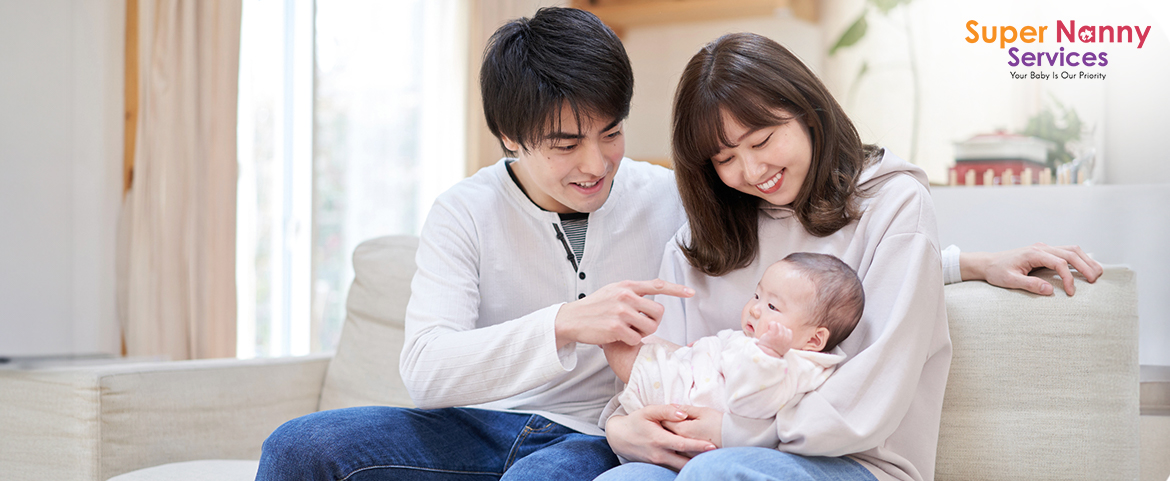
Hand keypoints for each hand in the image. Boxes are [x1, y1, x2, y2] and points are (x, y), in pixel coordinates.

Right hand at [555, 279, 692, 347]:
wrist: (572, 319)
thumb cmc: (594, 307)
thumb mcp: (613, 291)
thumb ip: (633, 291)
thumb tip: (655, 291)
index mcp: (627, 286)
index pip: (657, 285)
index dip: (676, 289)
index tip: (691, 292)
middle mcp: (626, 297)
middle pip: (659, 312)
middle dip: (654, 322)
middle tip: (640, 325)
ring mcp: (621, 312)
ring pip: (650, 327)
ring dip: (643, 333)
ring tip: (628, 330)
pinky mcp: (616, 328)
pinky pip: (637, 339)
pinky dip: (631, 341)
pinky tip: (619, 337)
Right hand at [605, 405, 716, 470]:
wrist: (619, 437)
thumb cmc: (635, 421)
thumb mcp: (648, 411)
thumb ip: (666, 410)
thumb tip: (683, 413)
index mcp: (659, 439)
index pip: (682, 445)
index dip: (698, 446)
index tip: (713, 446)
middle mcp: (659, 454)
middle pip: (684, 462)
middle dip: (701, 461)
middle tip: (717, 455)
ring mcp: (658, 462)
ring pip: (680, 467)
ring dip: (694, 464)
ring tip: (709, 459)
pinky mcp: (658, 465)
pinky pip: (674, 467)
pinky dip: (685, 465)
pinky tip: (695, 461)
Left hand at [755, 321, 792, 357]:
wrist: (766, 354)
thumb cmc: (773, 350)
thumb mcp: (783, 346)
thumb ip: (785, 339)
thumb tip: (784, 330)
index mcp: (789, 341)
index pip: (788, 330)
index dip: (782, 332)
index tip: (777, 337)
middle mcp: (786, 338)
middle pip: (783, 327)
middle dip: (777, 330)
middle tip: (772, 337)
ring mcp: (780, 335)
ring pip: (778, 324)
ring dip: (773, 328)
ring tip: (770, 335)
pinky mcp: (773, 334)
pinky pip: (773, 323)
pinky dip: (770, 324)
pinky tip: (768, 328)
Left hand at [961, 243, 1103, 295]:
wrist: (987, 263)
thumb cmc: (997, 272)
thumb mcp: (1009, 280)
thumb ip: (1029, 285)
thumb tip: (1050, 290)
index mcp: (1033, 253)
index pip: (1059, 263)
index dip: (1068, 278)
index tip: (1070, 292)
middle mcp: (1041, 247)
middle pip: (1070, 252)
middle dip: (1085, 266)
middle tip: (1095, 281)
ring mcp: (1043, 248)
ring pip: (1071, 249)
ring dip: (1085, 260)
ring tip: (1097, 273)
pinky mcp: (1044, 252)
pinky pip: (1066, 251)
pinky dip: (1078, 258)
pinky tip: (1086, 266)